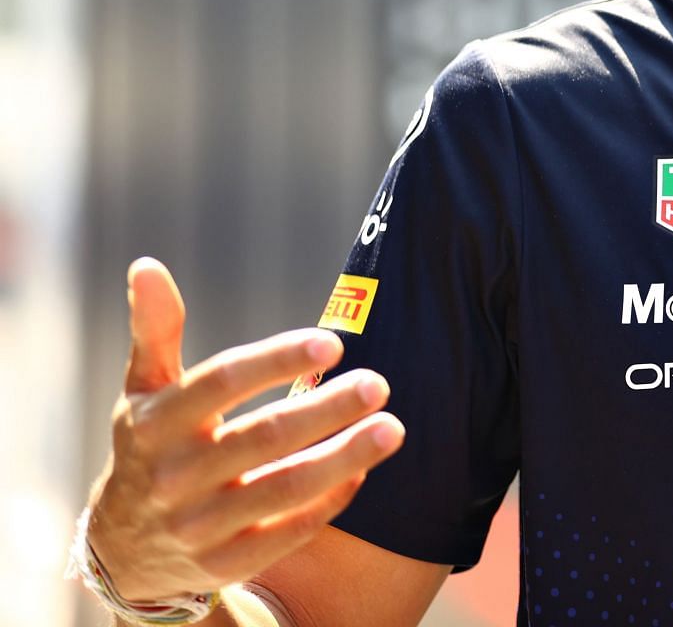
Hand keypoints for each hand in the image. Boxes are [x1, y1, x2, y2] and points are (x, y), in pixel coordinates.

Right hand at [85, 257, 405, 602]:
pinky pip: (288, 533)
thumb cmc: (150, 448)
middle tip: (380, 383)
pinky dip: (329, 501)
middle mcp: (173, 477)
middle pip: (263, 438)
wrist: (121, 550)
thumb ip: (156, 331)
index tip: (332, 343)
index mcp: (155, 424)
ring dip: (344, 457)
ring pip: (283, 490)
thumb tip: (148, 266)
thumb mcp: (143, 392)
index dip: (277, 361)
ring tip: (393, 428)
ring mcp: (198, 526)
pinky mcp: (225, 564)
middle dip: (326, 410)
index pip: (221, 384)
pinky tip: (363, 470)